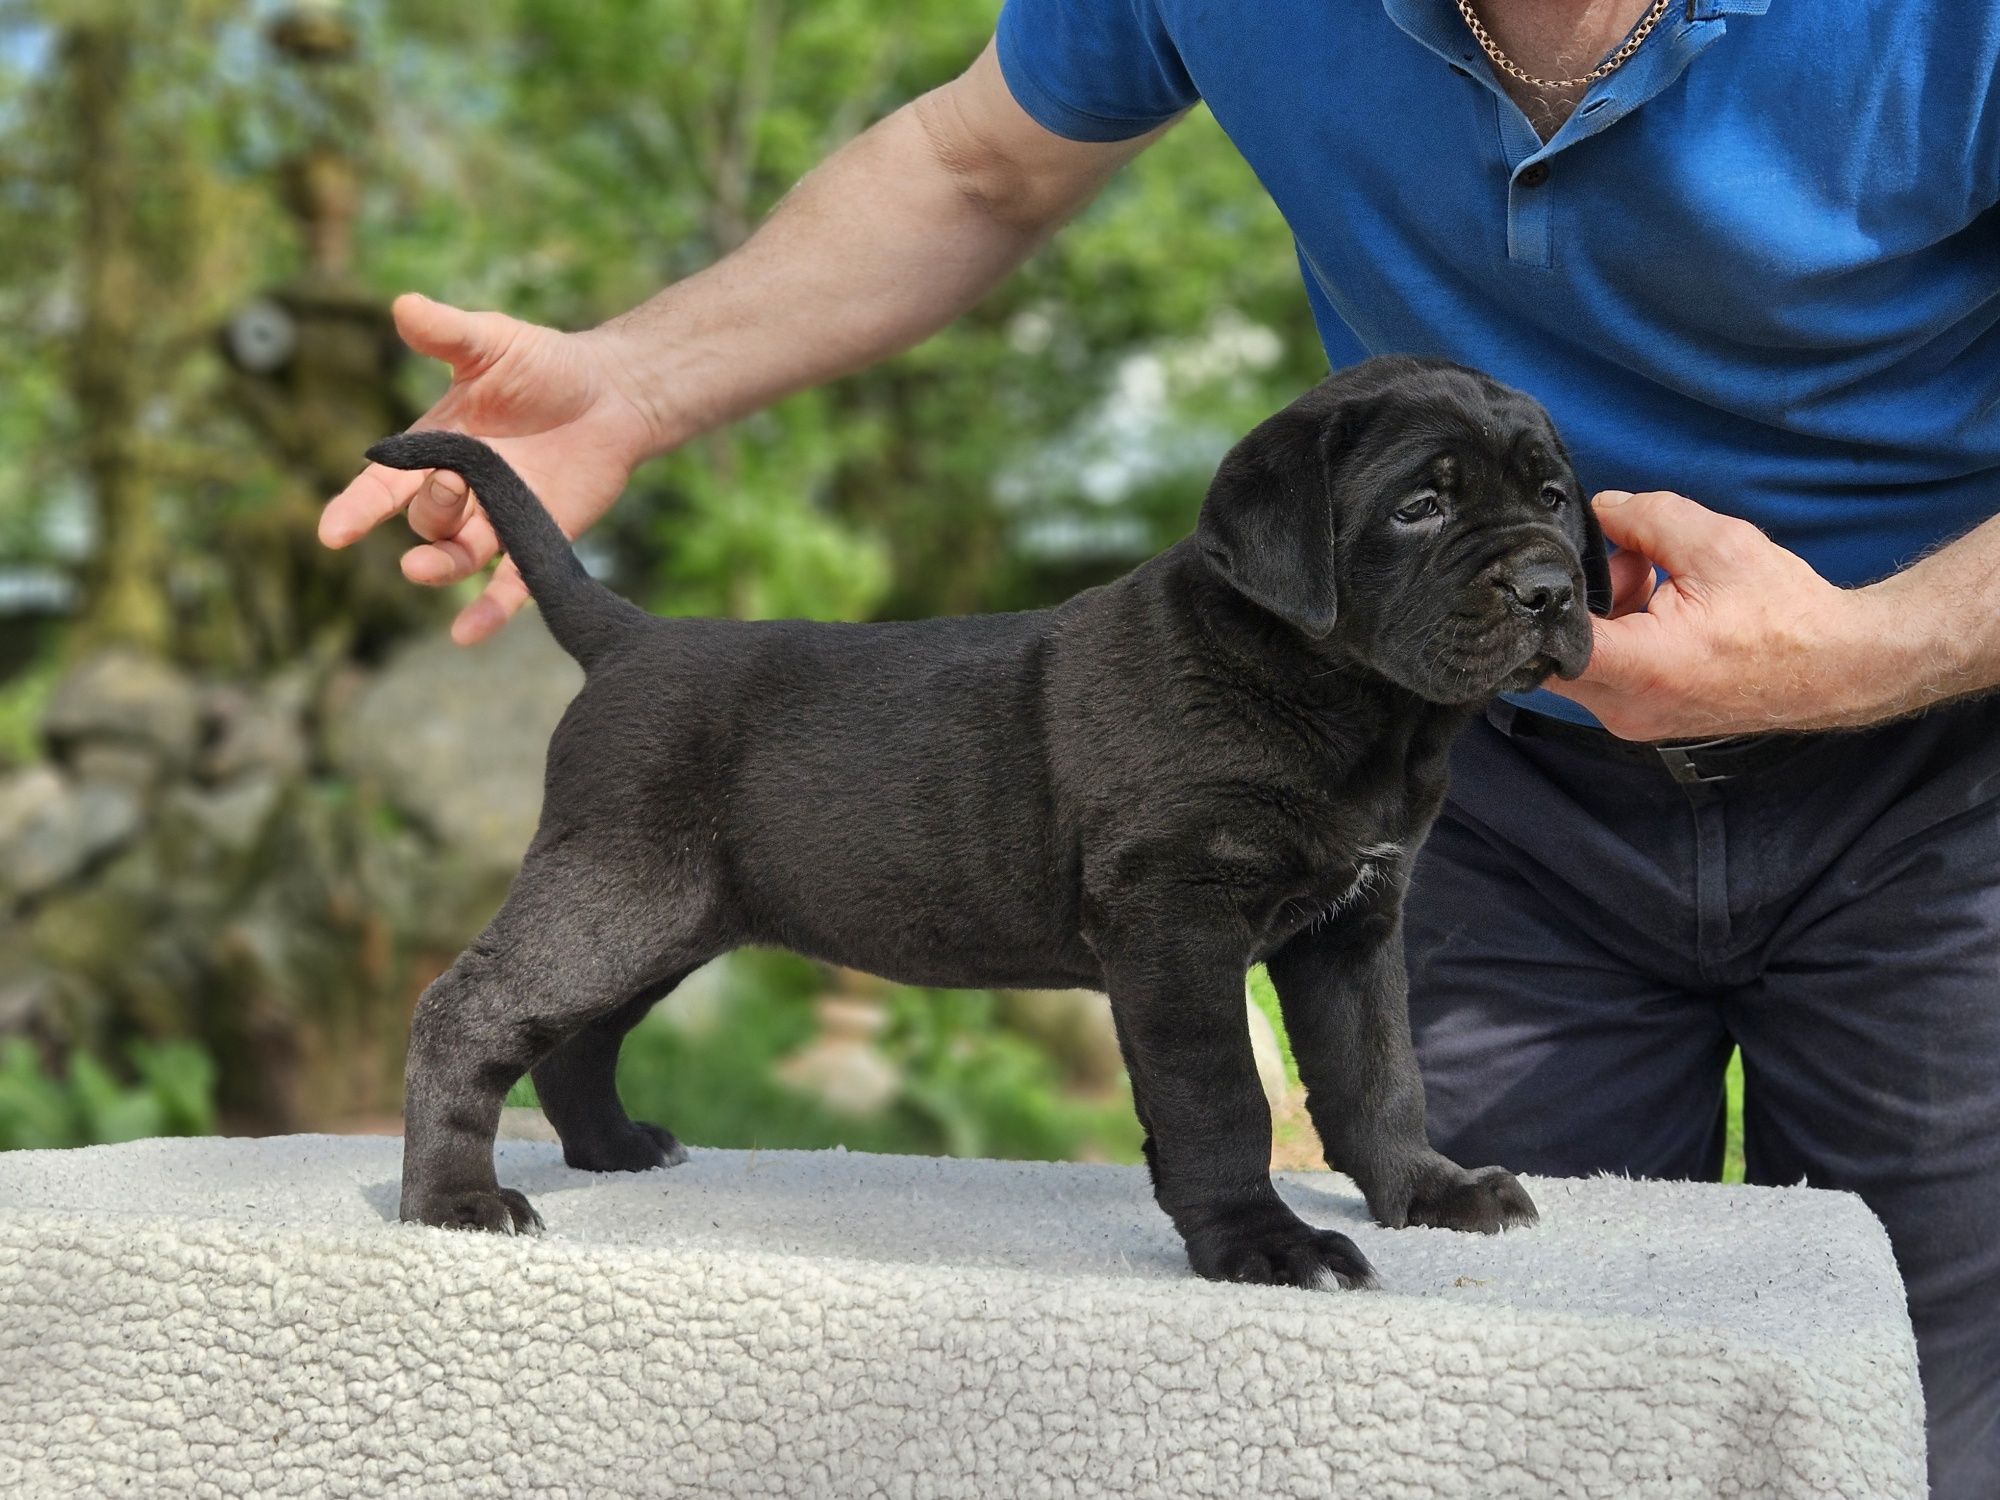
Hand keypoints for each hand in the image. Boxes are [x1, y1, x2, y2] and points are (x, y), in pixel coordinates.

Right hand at [318, 294, 660, 643]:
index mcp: (437, 448)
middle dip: (428, 511)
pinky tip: (467, 636)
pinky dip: (490, 612)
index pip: (383, 486)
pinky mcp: (541, 540)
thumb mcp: (494, 342)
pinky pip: (512, 586)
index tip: (333, 533)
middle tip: (453, 482)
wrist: (614, 391)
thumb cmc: (546, 365)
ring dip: (439, 569)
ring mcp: (501, 520)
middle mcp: (463, 491)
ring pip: (457, 558)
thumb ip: (449, 332)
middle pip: (425, 521)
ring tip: (424, 570)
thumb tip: (404, 305)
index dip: (356, 509)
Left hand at [1546, 489, 1908, 738]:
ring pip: (1577, 658)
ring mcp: (1630, 718)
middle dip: (1577, 597)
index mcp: (1643, 668)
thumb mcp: (1716, 543)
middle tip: (1623, 561)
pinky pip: (1602, 671)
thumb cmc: (1786, 614)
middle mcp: (1625, 706)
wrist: (1838, 667)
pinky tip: (1657, 602)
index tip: (1539, 566)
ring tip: (1649, 576)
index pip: (1546, 644)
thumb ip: (1645, 518)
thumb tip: (1599, 510)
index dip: (1535, 601)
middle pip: (1553, 647)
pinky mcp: (1640, 716)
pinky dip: (1617, 633)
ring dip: (1601, 612)